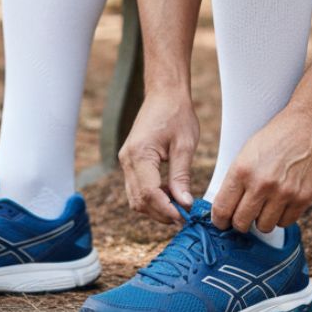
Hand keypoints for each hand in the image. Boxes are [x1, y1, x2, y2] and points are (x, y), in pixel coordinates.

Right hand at [118, 90, 199, 223]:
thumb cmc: (177, 114)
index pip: (149, 193)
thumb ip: (181, 176)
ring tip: (178, 207)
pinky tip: (169, 193)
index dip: (166, 210)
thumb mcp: (184, 145)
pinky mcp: (130, 160)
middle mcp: (127, 159)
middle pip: (139, 200)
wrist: (164, 94)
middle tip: (183, 218)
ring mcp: (126, 160)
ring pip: (135, 197)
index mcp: (139, 154)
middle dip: (160, 213)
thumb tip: (184, 204)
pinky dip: (151, 196)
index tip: (184, 218)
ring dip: (155, 207)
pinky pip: (136, 187)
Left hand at [211, 105, 311, 231]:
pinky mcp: (303, 198)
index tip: (221, 222)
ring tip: (264, 205)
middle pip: (241, 223)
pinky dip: (281, 216)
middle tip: (242, 215)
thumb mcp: (247, 152)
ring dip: (261, 219)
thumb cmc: (276, 135)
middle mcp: (261, 184)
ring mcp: (284, 193)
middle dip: (239, 222)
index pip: (222, 208)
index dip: (219, 220)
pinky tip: (280, 202)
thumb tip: (226, 206)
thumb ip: (236, 179)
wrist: (310, 123)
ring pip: (264, 227)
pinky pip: (285, 222)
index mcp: (241, 170)